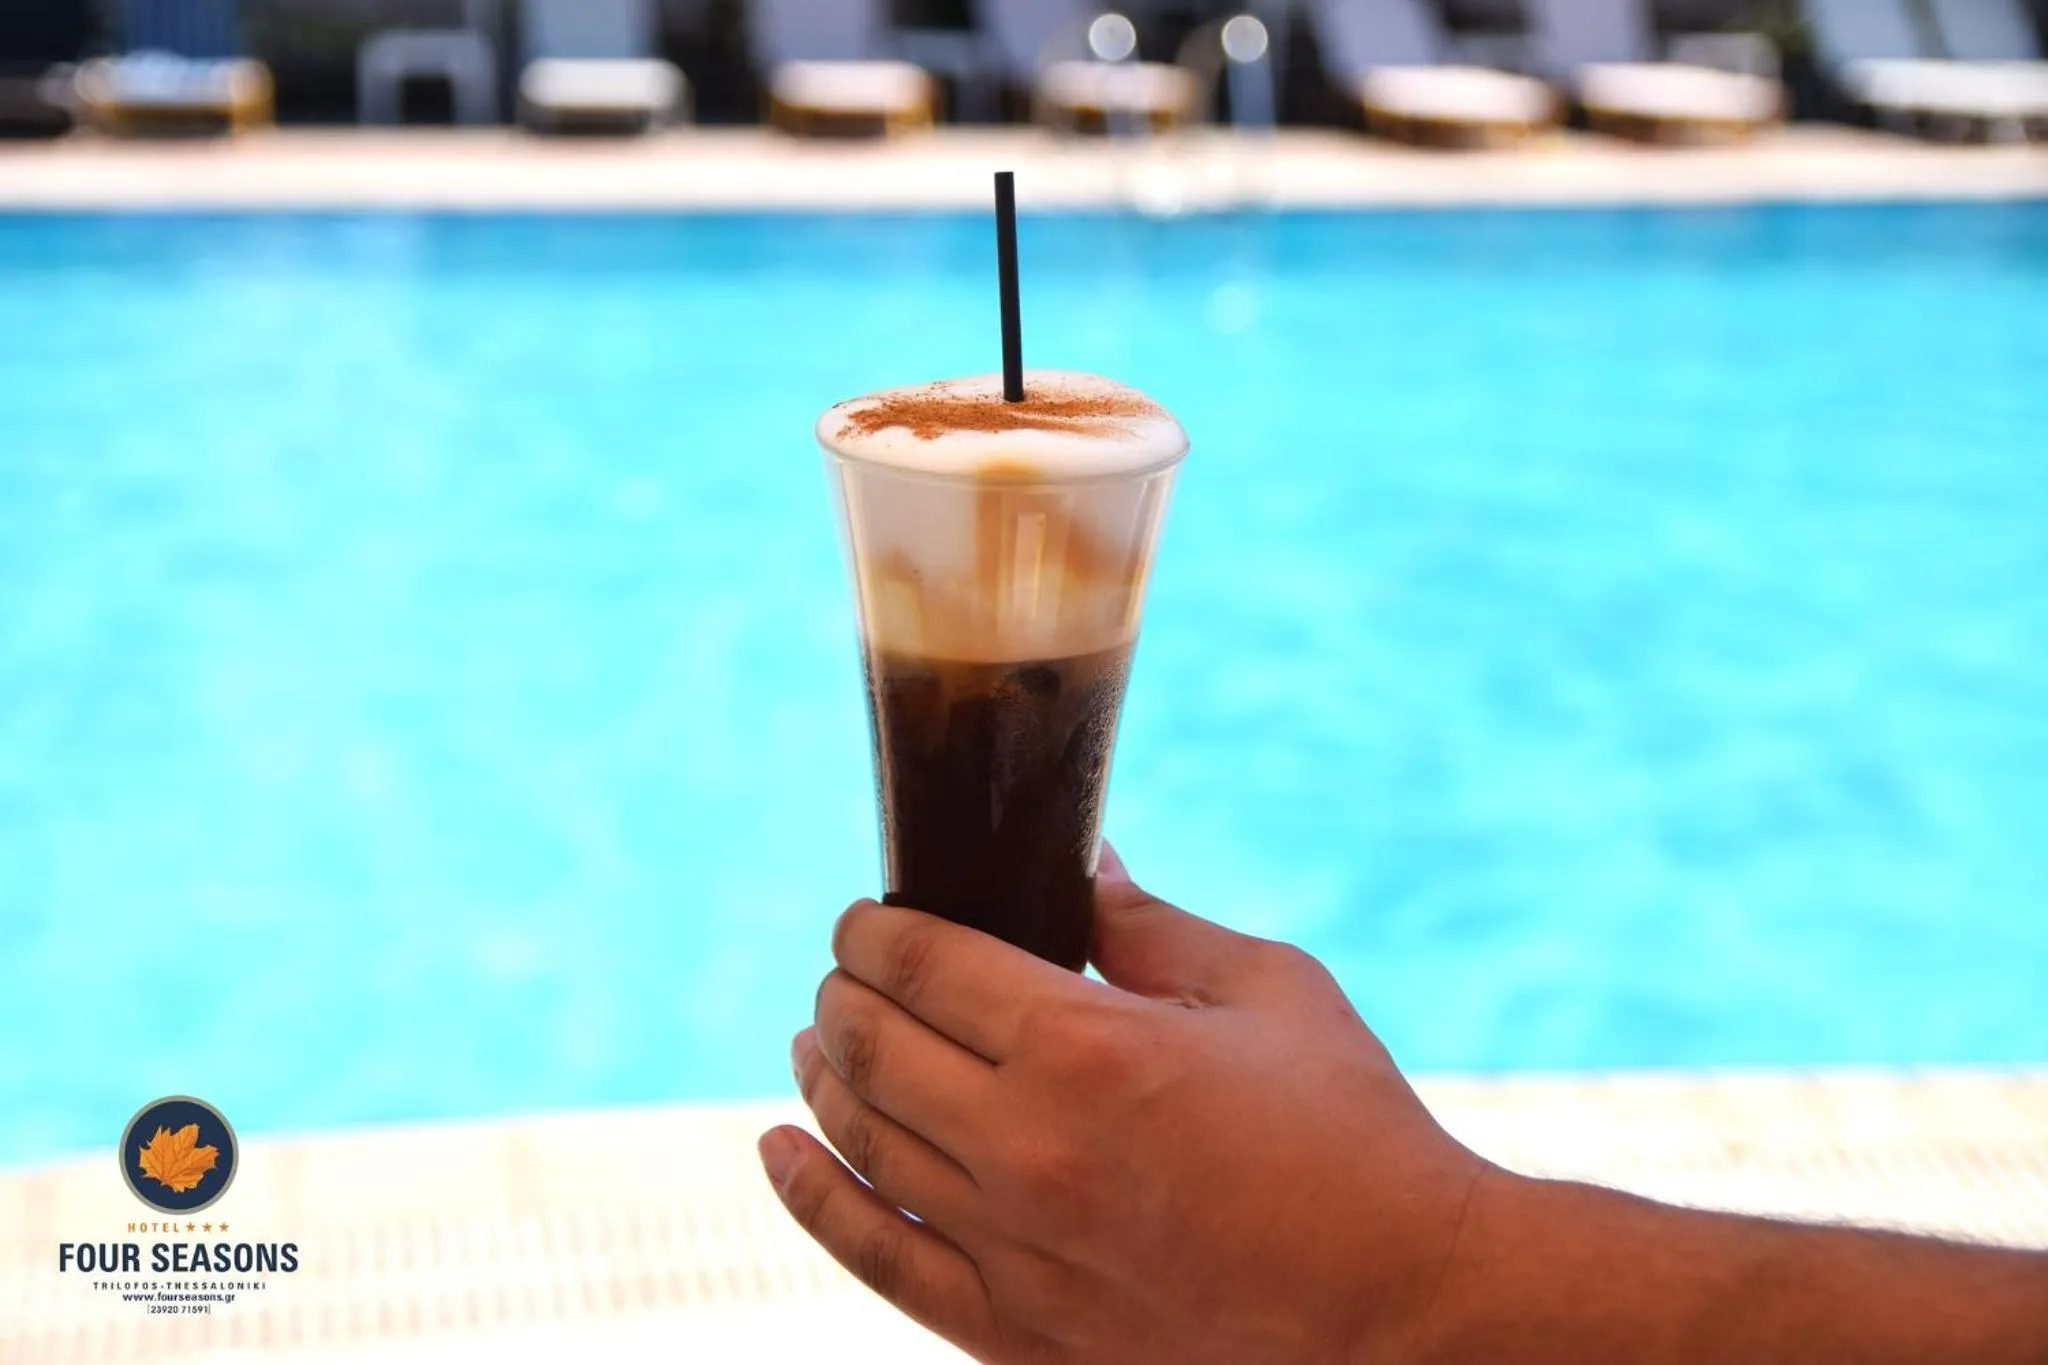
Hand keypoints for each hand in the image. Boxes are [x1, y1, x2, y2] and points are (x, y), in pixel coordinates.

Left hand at [757, 847, 1489, 1364]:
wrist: (1405, 1312)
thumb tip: (1084, 860)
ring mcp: (1013, 1249)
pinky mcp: (1017, 1333)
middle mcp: (1028, 1148)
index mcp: (1087, 1047)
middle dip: (843, 991)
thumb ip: (1151, 925)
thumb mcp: (1266, 992)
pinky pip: (875, 1256)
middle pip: (874, 1045)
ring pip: (862, 1140)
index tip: (867, 917)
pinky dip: (813, 1196)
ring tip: (816, 1041)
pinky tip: (781, 1151)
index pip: (924, 964)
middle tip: (846, 972)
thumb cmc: (1352, 1136)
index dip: (874, 928)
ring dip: (823, 1075)